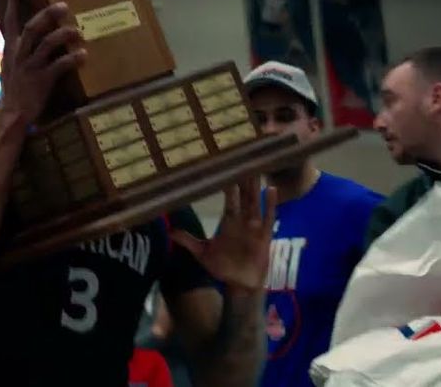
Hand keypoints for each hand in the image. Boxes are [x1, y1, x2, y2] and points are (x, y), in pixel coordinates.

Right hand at [0, 0, 85, 123]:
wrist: (11, 115)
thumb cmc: (13, 91)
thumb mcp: (9, 67)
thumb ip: (17, 52)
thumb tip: (24, 40)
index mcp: (10, 50)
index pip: (9, 21)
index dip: (12, 2)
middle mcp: (19, 55)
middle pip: (32, 28)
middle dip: (48, 15)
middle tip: (63, 6)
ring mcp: (30, 67)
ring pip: (46, 44)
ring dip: (63, 34)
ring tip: (77, 31)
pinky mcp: (42, 81)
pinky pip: (59, 66)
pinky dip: (72, 59)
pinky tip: (84, 55)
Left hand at [172, 175, 275, 292]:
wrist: (240, 284)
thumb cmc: (222, 267)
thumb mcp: (202, 253)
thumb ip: (188, 241)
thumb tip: (170, 232)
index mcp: (229, 220)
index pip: (229, 196)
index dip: (227, 181)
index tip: (225, 164)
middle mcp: (242, 219)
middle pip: (243, 194)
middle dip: (243, 177)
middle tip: (244, 155)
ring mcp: (254, 226)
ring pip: (255, 201)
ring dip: (255, 185)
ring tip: (256, 167)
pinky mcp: (264, 235)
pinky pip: (268, 217)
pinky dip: (270, 204)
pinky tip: (270, 190)